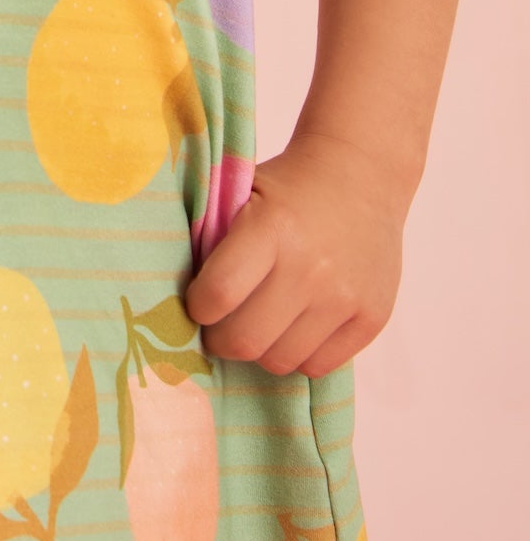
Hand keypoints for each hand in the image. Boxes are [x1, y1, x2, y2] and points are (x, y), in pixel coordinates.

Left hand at [184, 131, 409, 378]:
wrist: (359, 175)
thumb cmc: (285, 187)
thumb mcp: (240, 191)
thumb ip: (209, 235)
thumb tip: (169, 291)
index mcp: (271, 228)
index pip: (218, 295)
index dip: (196, 306)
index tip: (196, 300)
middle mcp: (310, 267)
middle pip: (246, 340)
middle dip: (220, 339)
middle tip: (218, 325)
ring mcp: (345, 297)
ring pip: (281, 361)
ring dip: (259, 349)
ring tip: (256, 323)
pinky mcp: (372, 318)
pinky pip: (318, 366)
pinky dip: (297, 354)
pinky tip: (291, 326)